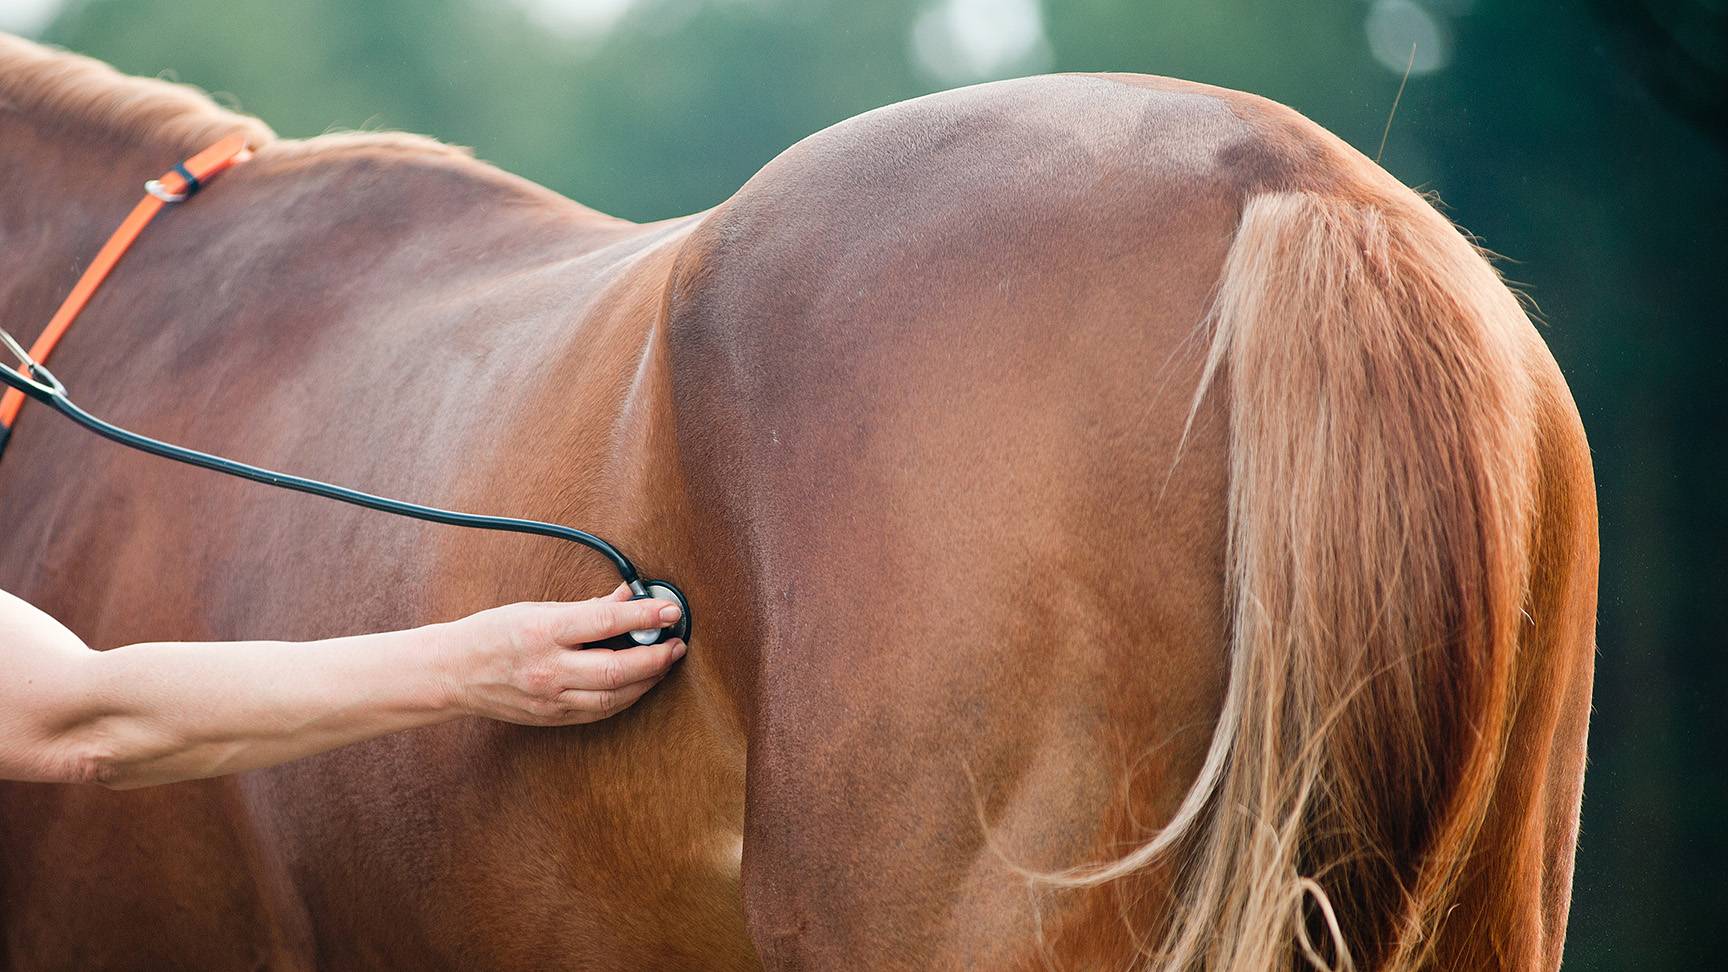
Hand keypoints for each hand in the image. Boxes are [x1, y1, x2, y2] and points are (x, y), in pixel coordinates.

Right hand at [442, 585, 686, 725]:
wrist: (452, 673)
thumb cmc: (492, 633)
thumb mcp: (536, 608)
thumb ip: (586, 607)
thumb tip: (628, 596)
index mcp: (542, 631)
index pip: (604, 623)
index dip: (645, 616)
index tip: (670, 610)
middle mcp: (547, 669)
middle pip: (616, 670)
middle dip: (656, 657)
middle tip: (677, 643)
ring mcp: (549, 699)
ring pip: (613, 698)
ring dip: (647, 680)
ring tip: (664, 662)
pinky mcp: (552, 718)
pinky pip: (598, 712)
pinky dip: (624, 697)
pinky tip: (639, 683)